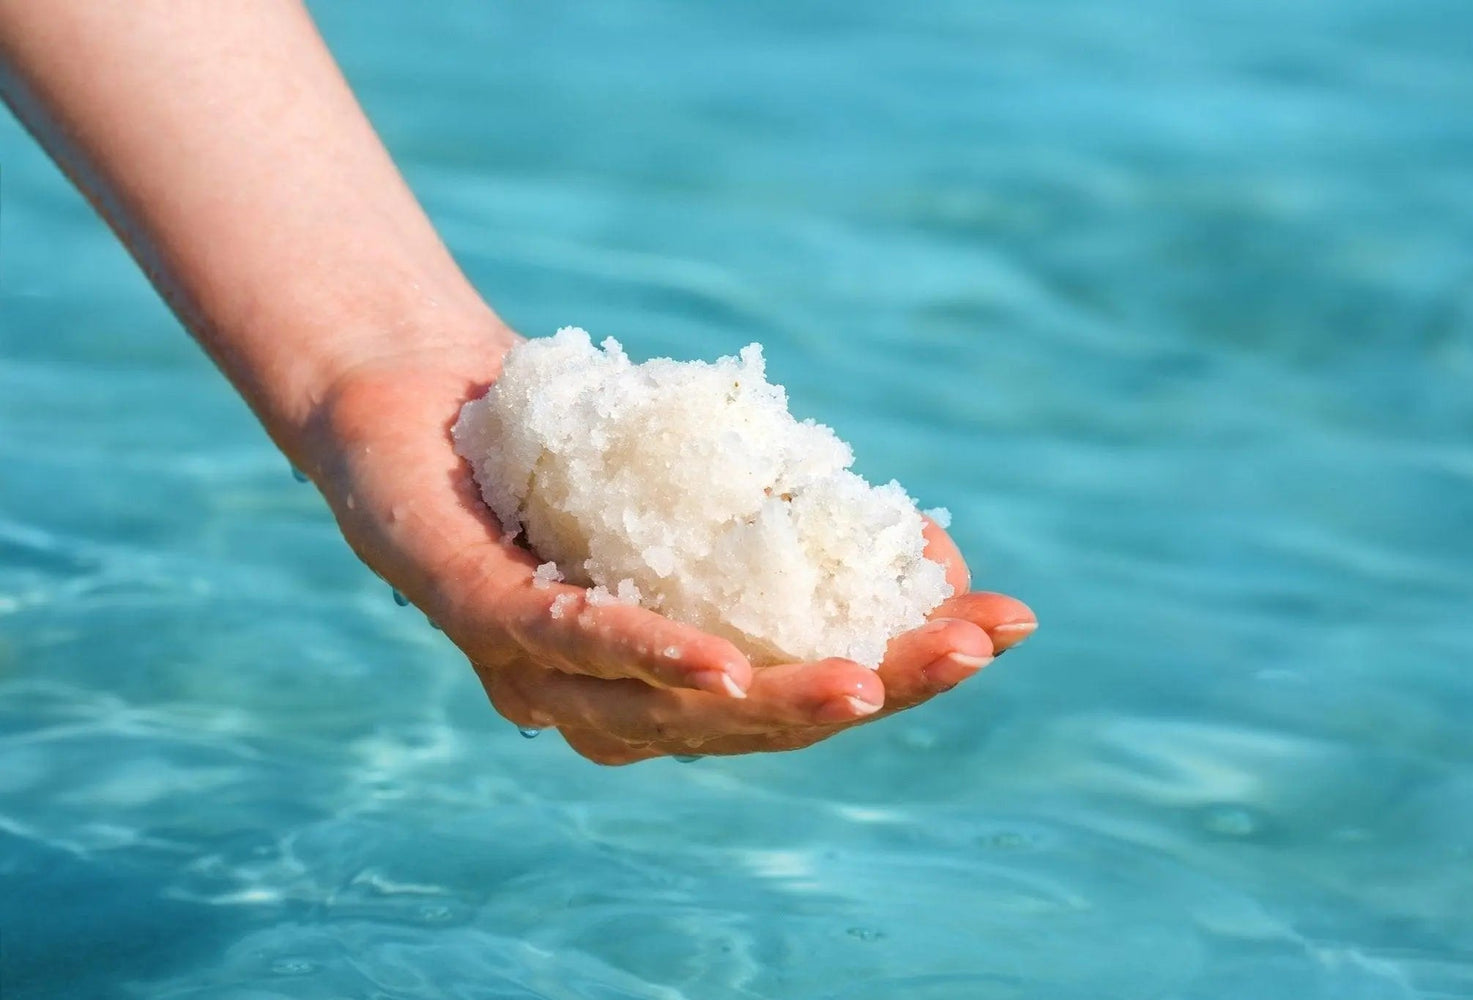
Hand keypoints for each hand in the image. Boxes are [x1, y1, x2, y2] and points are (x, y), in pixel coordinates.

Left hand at [308, 337, 1036, 764]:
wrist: (417, 381)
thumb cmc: (568, 445)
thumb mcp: (701, 485)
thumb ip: (793, 526)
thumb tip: (932, 546)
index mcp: (664, 685)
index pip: (798, 696)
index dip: (906, 669)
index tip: (1002, 625)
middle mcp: (604, 704)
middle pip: (751, 721)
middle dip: (872, 689)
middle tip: (970, 649)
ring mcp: (536, 670)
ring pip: (667, 711)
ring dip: (777, 696)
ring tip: (870, 679)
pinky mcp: (471, 612)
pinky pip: (564, 644)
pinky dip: (647, 654)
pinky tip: (721, 660)